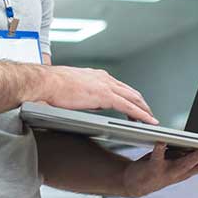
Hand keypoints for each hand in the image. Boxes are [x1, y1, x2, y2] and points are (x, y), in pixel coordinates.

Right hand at [35, 65, 156, 123]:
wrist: (46, 82)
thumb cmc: (53, 86)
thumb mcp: (74, 88)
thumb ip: (87, 94)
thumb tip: (92, 103)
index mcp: (97, 75)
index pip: (120, 87)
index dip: (130, 97)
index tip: (135, 105)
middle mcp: (104, 78)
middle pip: (131, 92)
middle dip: (142, 104)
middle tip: (148, 114)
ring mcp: (106, 86)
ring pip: (134, 98)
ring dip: (144, 109)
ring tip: (151, 120)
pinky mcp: (105, 96)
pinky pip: (129, 106)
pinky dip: (141, 114)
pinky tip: (147, 121)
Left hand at [121, 134, 197, 197]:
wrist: (134, 183)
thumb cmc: (157, 166)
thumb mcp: (175, 159)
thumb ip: (186, 150)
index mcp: (189, 169)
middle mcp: (182, 173)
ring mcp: (168, 173)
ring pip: (186, 165)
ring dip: (196, 156)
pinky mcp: (153, 170)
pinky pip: (157, 158)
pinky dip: (160, 148)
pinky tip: (161, 140)